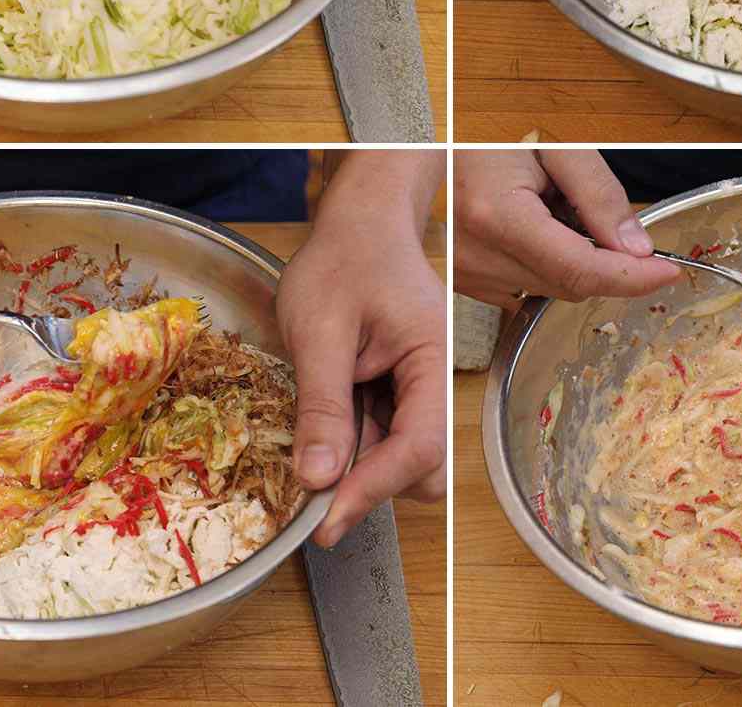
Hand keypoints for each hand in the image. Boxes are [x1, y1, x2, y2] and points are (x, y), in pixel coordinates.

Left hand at [275, 152, 444, 546]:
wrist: (357, 222)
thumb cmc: (341, 260)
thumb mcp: (319, 329)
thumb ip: (322, 405)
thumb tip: (318, 479)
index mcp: (431, 360)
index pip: (420, 445)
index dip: (374, 488)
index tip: (326, 519)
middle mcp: (433, 382)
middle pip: (423, 466)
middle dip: (373, 485)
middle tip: (312, 492)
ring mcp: (416, 389)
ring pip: (401, 459)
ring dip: (357, 469)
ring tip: (308, 452)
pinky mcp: (395, 392)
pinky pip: (381, 438)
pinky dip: (350, 448)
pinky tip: (317, 435)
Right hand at [454, 150, 681, 307]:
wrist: (441, 142)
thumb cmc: (492, 136)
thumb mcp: (557, 148)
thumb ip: (600, 195)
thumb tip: (637, 248)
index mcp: (497, 216)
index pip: (579, 269)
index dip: (631, 277)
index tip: (667, 272)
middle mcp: (476, 255)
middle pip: (570, 285)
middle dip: (601, 257)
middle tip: (586, 208)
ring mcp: (466, 274)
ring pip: (551, 291)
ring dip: (570, 261)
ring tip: (548, 211)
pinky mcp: (466, 282)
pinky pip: (526, 291)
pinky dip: (545, 267)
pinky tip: (533, 230)